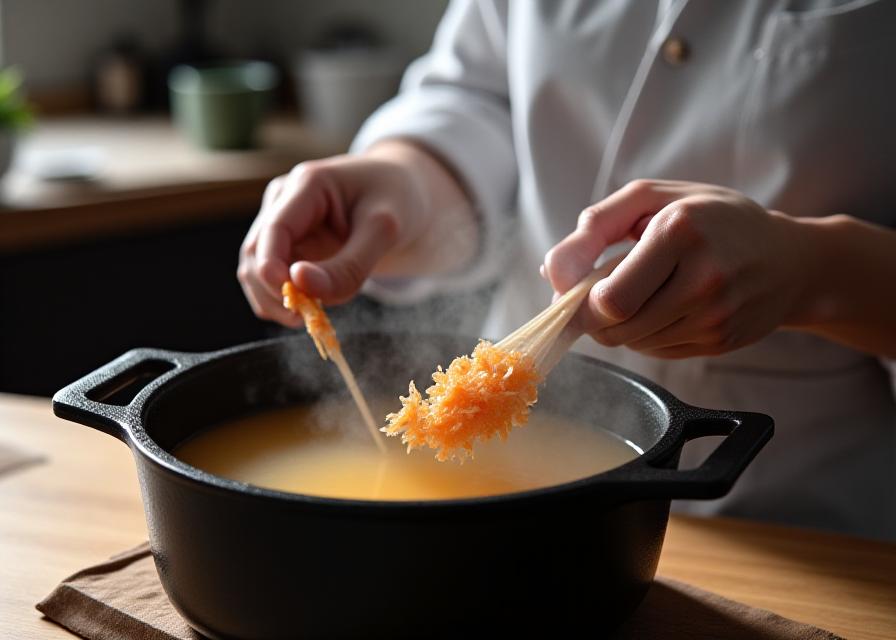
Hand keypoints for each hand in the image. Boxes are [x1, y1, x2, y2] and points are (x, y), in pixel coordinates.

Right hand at [238, 149, 427, 325]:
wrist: (403, 193)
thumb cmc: (397, 201)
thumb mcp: (385, 231)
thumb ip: (349, 265)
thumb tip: (299, 284)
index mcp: (308, 184)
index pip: (275, 229)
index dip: (272, 267)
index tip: (291, 299)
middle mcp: (284, 200)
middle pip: (256, 253)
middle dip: (273, 291)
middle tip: (305, 319)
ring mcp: (281, 222)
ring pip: (256, 270)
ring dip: (274, 300)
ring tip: (311, 318)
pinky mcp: (286, 244)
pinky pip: (270, 278)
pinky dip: (283, 299)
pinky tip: (310, 309)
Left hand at [543, 180, 810, 357]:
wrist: (791, 260)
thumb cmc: (711, 220)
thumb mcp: (653, 199)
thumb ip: (595, 226)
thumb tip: (552, 272)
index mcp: (680, 231)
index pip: (609, 299)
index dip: (580, 301)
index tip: (575, 289)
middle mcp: (703, 278)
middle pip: (616, 328)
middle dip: (595, 316)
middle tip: (603, 292)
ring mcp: (716, 316)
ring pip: (632, 343)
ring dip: (622, 324)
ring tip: (645, 291)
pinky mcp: (721, 343)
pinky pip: (656, 352)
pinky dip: (648, 333)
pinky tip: (669, 307)